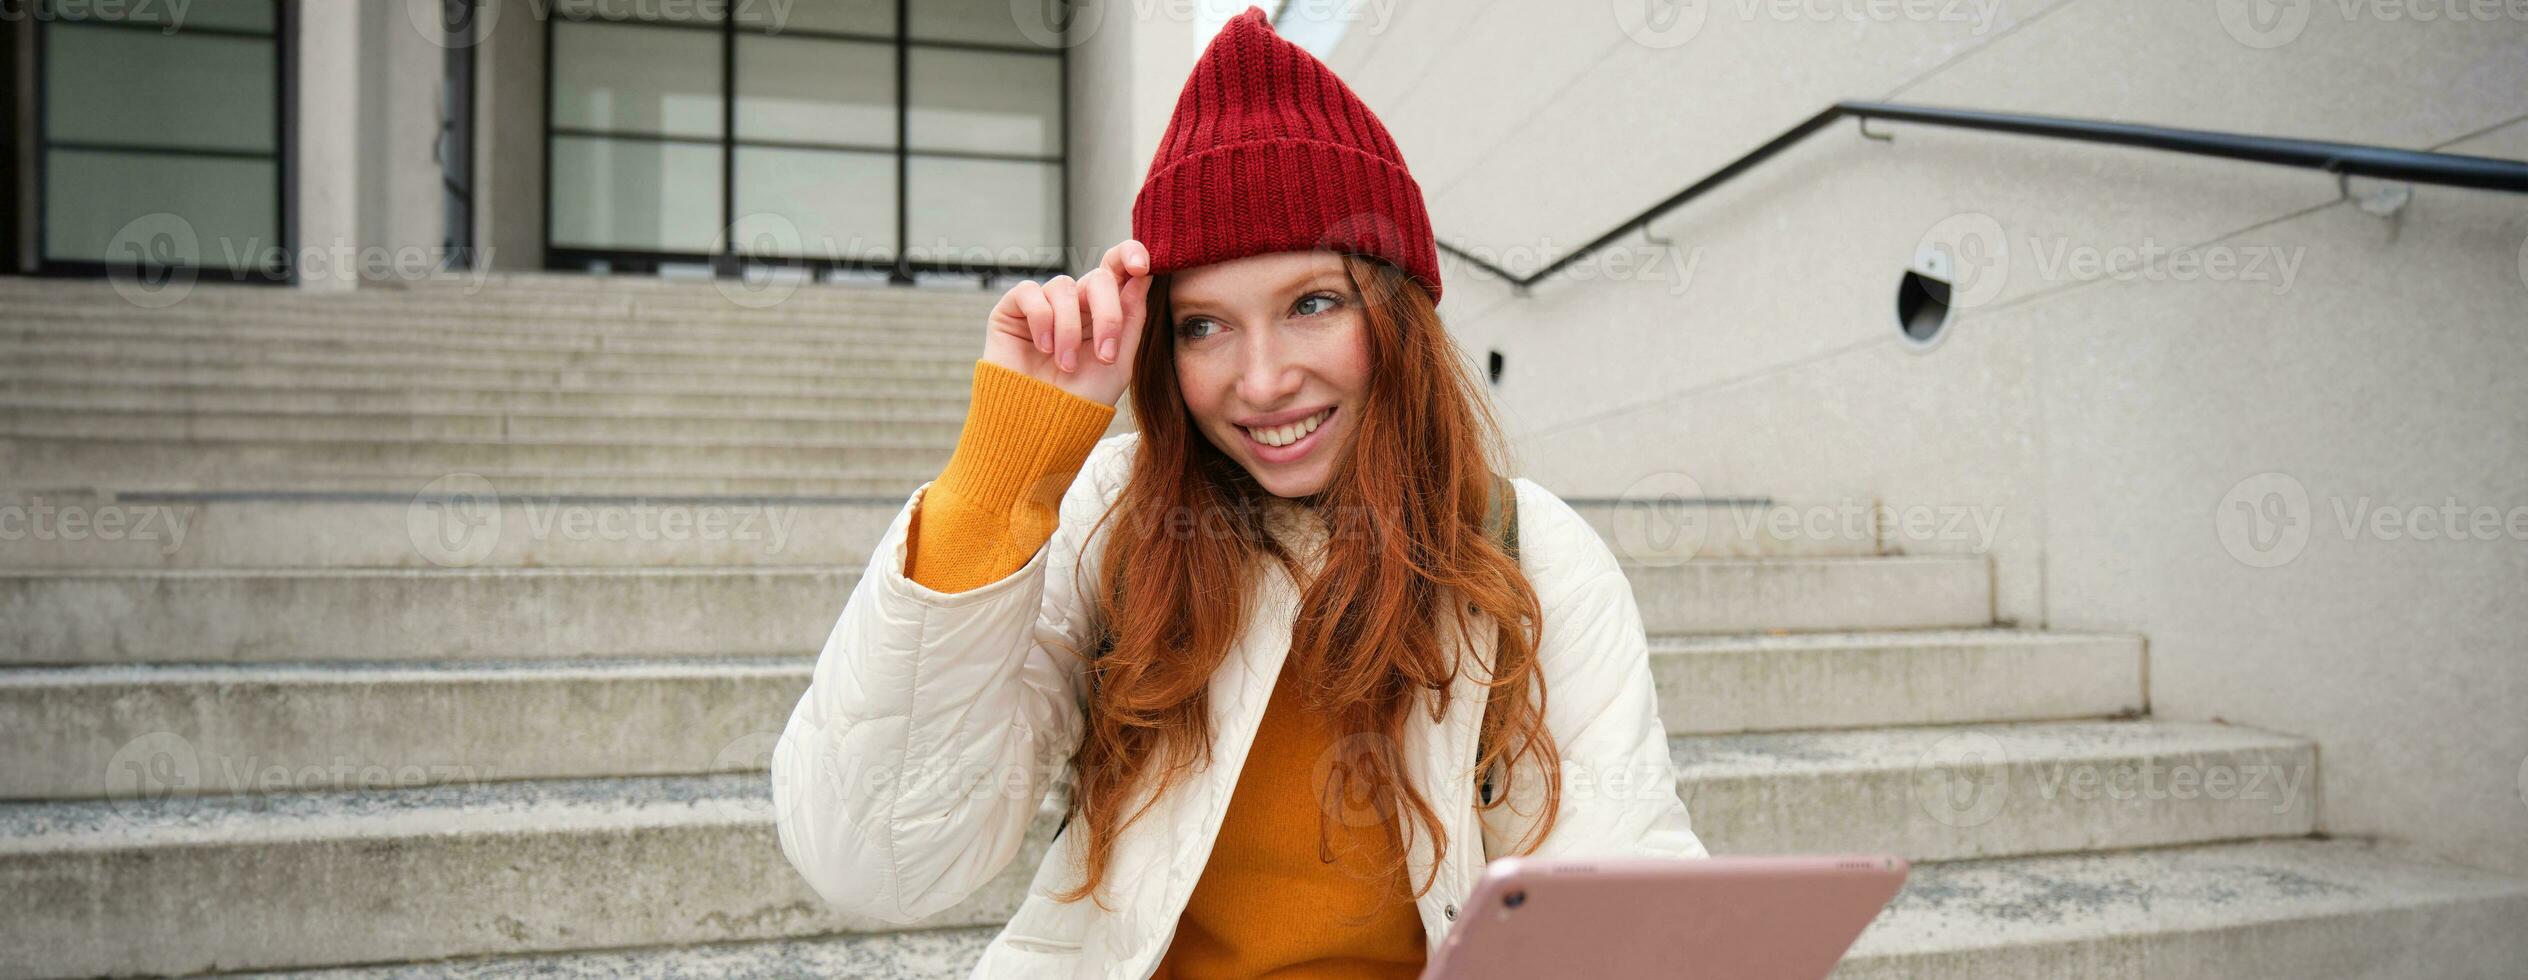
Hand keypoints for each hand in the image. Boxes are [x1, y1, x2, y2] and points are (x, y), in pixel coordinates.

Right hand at [981, 239, 1153, 407]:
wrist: (1041, 425)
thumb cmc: (1082, 399)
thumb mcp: (1119, 362)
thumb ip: (1132, 317)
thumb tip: (1143, 274)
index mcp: (1103, 311)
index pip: (1116, 269)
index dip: (1129, 254)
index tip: (1141, 266)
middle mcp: (1075, 303)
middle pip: (1097, 278)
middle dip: (1107, 314)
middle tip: (1105, 355)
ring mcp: (1043, 304)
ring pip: (1064, 286)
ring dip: (1069, 329)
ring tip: (1065, 366)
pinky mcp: (1012, 310)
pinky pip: (1030, 292)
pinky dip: (1041, 320)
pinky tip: (1042, 348)